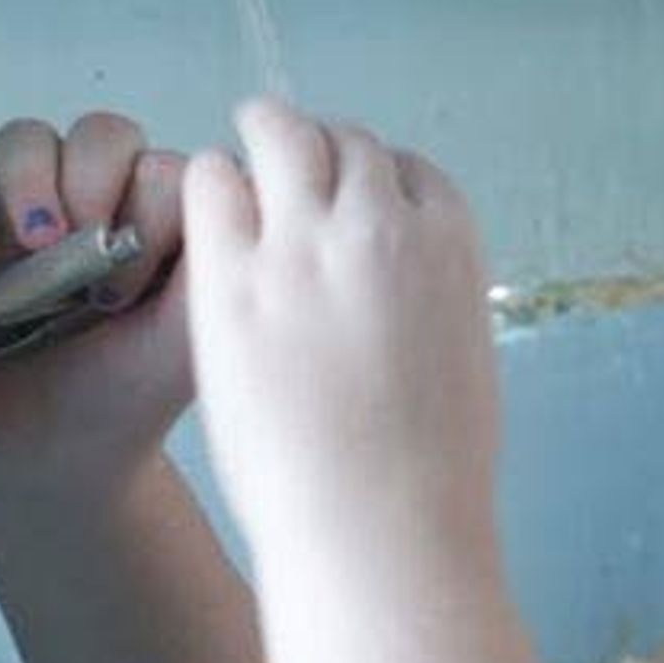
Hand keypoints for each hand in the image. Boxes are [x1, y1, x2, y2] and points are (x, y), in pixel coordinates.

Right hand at [0, 111, 194, 487]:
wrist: (53, 455)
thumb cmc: (131, 393)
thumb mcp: (190, 333)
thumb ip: (213, 261)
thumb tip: (229, 185)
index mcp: (167, 218)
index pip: (170, 161)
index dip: (157, 205)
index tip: (144, 285)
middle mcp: (102, 203)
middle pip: (105, 135)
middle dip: (99, 185)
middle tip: (91, 271)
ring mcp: (32, 214)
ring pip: (31, 141)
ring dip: (36, 180)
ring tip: (40, 244)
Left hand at [182, 98, 498, 576]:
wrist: (381, 529)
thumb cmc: (429, 470)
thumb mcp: (461, 356)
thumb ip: (432, 295)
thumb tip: (406, 278)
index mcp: (448, 243)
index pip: (404, 167)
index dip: (370, 182)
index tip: (346, 207)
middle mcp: (380, 224)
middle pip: (342, 140)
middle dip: (314, 156)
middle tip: (283, 188)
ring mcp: (304, 244)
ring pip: (277, 134)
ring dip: (259, 150)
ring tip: (238, 188)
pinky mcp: (233, 277)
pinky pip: (211, 182)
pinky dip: (210, 188)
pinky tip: (202, 224)